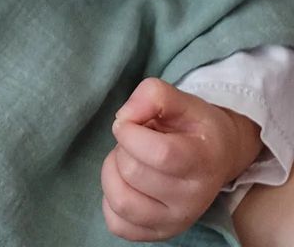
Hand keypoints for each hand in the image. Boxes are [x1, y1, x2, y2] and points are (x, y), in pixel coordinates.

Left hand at [101, 77, 262, 240]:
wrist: (218, 157)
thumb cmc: (194, 127)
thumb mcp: (181, 99)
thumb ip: (152, 95)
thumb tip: (124, 118)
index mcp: (202, 161)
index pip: (159, 154)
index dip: (130, 133)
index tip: (129, 122)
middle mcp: (193, 199)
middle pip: (133, 172)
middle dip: (122, 147)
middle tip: (137, 141)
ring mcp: (176, 222)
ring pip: (121, 201)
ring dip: (113, 173)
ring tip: (130, 161)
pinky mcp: (159, 233)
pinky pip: (118, 225)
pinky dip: (110, 201)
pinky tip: (126, 183)